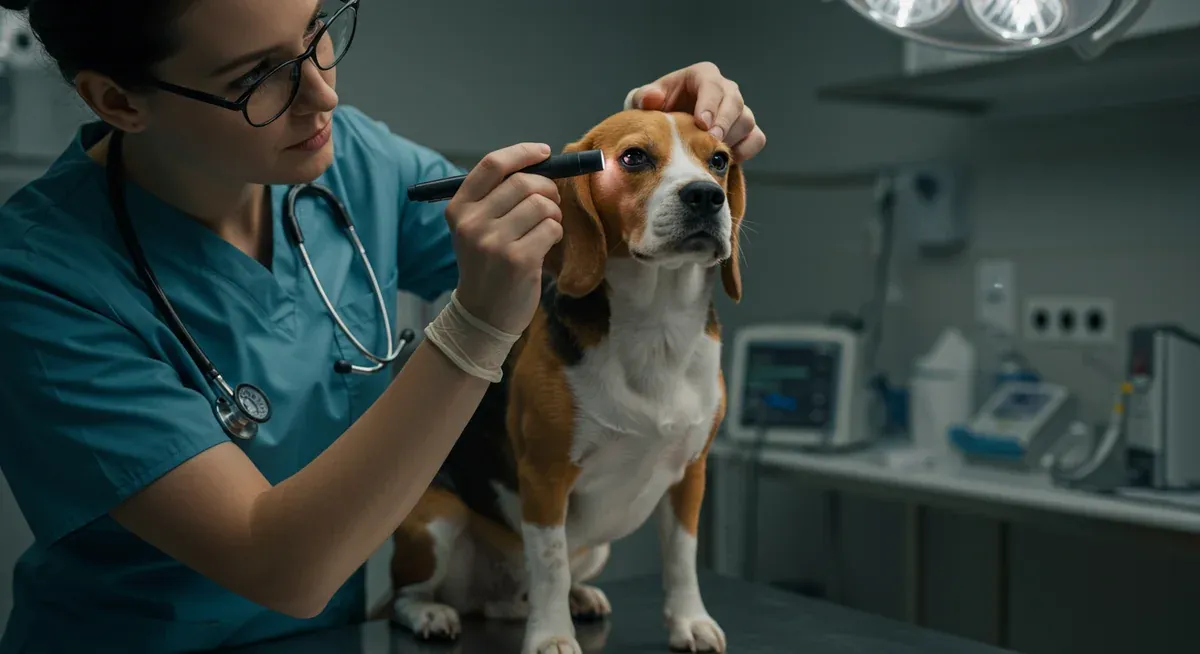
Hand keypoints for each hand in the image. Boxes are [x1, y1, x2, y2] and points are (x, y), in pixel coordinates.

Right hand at [444, 143, 563, 334]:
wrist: (483, 315)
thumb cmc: (487, 265)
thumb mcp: (476, 229)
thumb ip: (497, 197)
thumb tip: (540, 164)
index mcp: (459, 209)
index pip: (492, 165)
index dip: (523, 153)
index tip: (544, 153)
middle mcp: (472, 223)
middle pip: (523, 182)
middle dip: (547, 188)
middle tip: (551, 202)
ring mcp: (494, 242)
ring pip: (542, 205)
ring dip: (553, 213)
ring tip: (546, 227)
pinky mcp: (518, 260)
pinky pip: (552, 228)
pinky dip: (556, 233)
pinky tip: (545, 246)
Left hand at [626, 61, 765, 162]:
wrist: (668, 132)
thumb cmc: (656, 111)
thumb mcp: (641, 102)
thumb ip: (642, 97)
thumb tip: (652, 98)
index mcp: (701, 76)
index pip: (711, 84)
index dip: (709, 103)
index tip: (701, 123)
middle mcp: (724, 90)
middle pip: (735, 101)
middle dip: (724, 122)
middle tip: (711, 140)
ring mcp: (738, 111)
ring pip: (747, 120)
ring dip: (733, 137)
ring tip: (714, 151)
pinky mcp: (745, 131)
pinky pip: (756, 138)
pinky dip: (746, 150)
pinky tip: (728, 160)